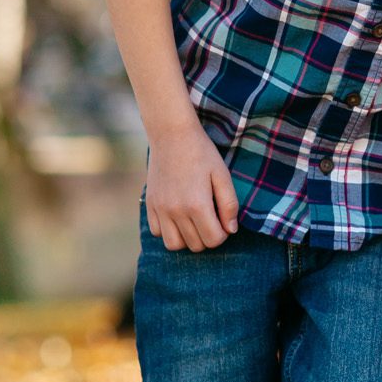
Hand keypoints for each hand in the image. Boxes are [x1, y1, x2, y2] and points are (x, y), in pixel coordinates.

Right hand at [145, 120, 239, 250]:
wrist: (172, 135)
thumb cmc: (202, 153)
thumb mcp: (222, 175)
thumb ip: (229, 204)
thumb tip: (230, 230)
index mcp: (197, 205)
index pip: (213, 240)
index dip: (223, 234)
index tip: (223, 220)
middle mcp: (176, 211)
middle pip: (196, 245)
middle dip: (207, 236)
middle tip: (211, 218)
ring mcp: (160, 209)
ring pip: (174, 245)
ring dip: (188, 239)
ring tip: (195, 222)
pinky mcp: (150, 205)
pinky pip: (158, 232)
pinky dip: (169, 230)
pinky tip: (178, 216)